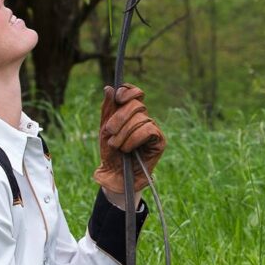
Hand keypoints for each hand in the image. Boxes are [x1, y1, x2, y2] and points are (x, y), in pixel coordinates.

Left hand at [92, 84, 165, 203]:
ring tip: (116, 146)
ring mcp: (153, 129)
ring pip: (141, 118)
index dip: (128, 91)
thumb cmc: (110, 153)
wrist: (116, 176)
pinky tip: (127, 149)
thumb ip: (108, 109)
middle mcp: (143, 118)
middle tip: (109, 132)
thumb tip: (109, 88)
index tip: (118, 97)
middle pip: (136, 104)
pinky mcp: (159, 141)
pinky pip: (149, 130)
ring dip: (124, 133)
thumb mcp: (104, 130)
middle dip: (119, 118)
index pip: (135, 93)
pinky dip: (134, 138)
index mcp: (130, 113)